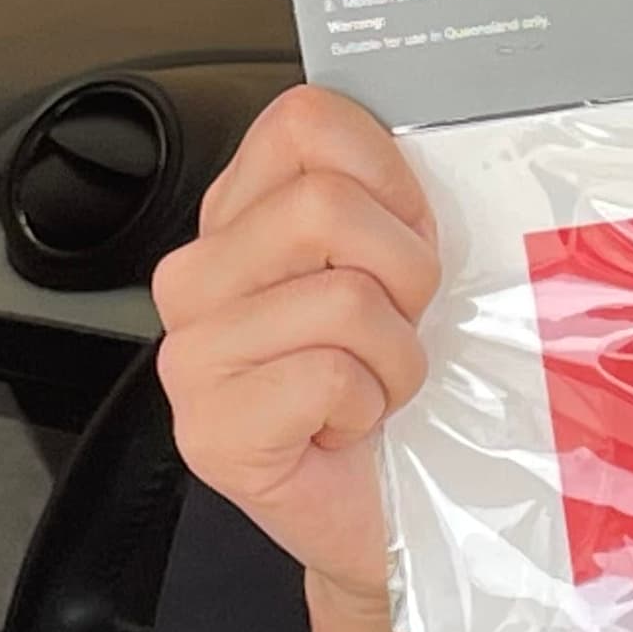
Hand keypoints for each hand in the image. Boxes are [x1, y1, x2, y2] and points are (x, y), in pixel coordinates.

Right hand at [153, 83, 442, 600]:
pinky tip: (347, 428)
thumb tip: (442, 128)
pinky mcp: (208, 430)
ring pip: (339, 295)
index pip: (304, 119)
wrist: (385, 512)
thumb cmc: (400, 383)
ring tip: (375, 385)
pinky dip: (368, 404)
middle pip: (324, 204)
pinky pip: (327, 376)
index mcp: (240, 216)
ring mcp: (190, 353)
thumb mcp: (405, 264)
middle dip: (402, 272)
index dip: (385, 177)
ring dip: (395, 351)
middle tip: (395, 328)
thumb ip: (393, 192)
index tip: (403, 238)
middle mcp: (197, 275)